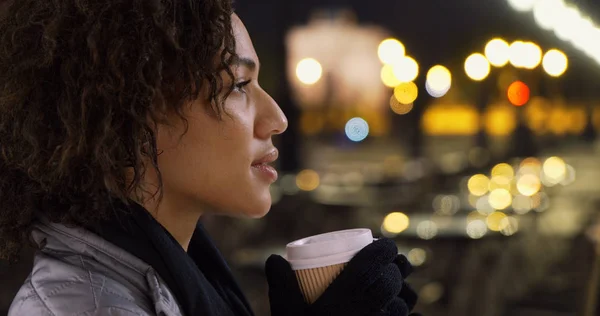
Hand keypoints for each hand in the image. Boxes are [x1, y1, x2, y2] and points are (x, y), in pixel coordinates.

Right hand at [265, 238, 418, 315]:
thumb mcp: (284, 312)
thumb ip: (280, 284)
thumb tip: (274, 257)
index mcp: (344, 299)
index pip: (372, 264)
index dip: (384, 249)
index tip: (385, 243)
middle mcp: (368, 314)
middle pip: (390, 282)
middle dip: (394, 269)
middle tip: (390, 265)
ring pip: (403, 305)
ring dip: (405, 292)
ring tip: (398, 288)